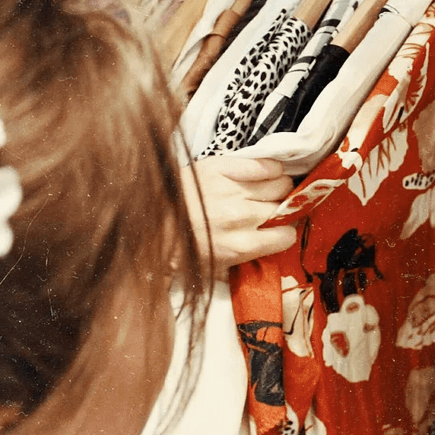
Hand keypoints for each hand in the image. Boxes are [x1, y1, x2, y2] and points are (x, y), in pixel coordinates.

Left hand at [182, 156, 295, 277]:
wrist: (148, 220)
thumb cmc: (182, 247)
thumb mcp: (215, 268)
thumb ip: (245, 265)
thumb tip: (271, 258)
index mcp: (240, 245)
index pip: (286, 236)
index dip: (284, 233)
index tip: (278, 230)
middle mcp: (241, 217)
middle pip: (286, 208)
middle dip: (282, 210)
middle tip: (271, 210)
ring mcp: (232, 190)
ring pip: (281, 184)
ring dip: (279, 189)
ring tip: (267, 191)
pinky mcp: (222, 167)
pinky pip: (264, 165)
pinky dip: (271, 169)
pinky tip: (265, 174)